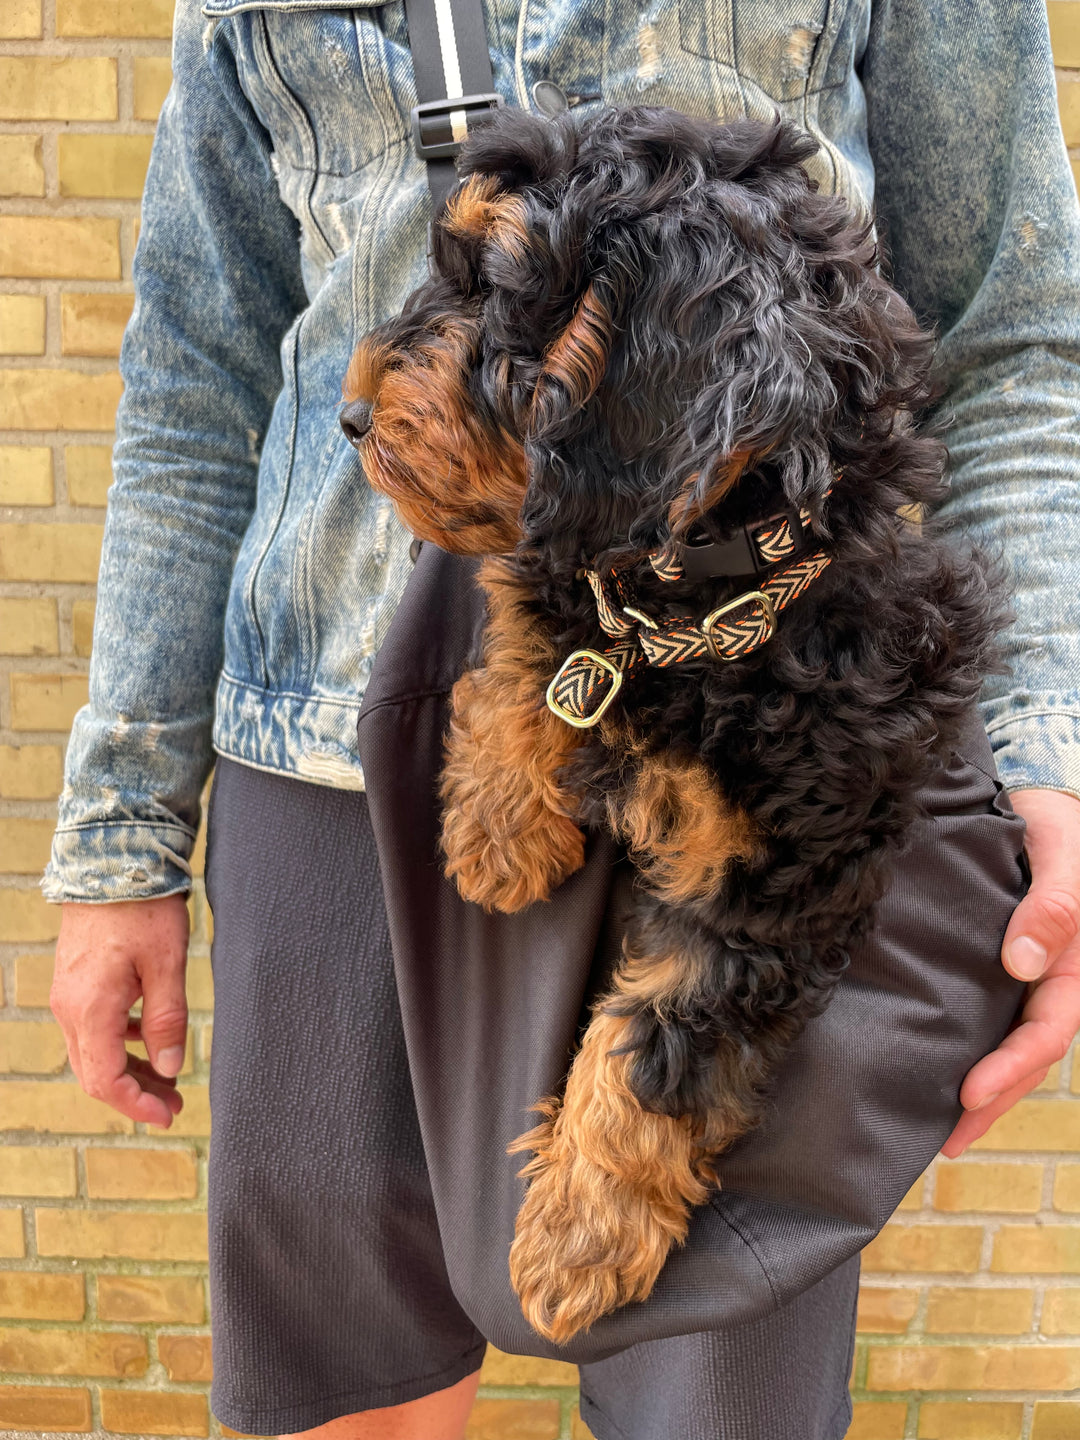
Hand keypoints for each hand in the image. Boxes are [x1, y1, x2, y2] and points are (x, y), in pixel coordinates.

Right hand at [50, 895, 189, 1127]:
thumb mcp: (167, 965)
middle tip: (174, 1102)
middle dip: (133, 1094)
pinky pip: (90, 1028)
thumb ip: (167, 1020)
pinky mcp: (75, 982)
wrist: (112, 862)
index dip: (137, 1105)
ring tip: (166, 1075)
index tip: (169, 1114)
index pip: (106, 1081)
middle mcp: (70, 1008)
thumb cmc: (143, 909)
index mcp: (91, 1010)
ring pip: (91, 1053)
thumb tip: (169, 1068)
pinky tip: (147, 1037)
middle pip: (94, 1074)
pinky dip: (118, 1044)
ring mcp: (68, 995)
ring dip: (126, 1070)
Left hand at [941, 789, 1079, 1157]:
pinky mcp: (994, 963)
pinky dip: (966, 1045)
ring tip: (939, 1126)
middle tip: (947, 1138)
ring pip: (1005, 1042)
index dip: (1010, 1068)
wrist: (1035, 794)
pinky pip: (984, 1013)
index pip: (1047, 1031)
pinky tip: (933, 1065)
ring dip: (981, 1086)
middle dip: (992, 1100)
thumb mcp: (1061, 854)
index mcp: (1074, 962)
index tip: (967, 1092)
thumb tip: (1022, 964)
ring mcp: (1024, 974)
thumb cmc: (1054, 822)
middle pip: (1026, 1054)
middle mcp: (1050, 978)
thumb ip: (1052, 906)